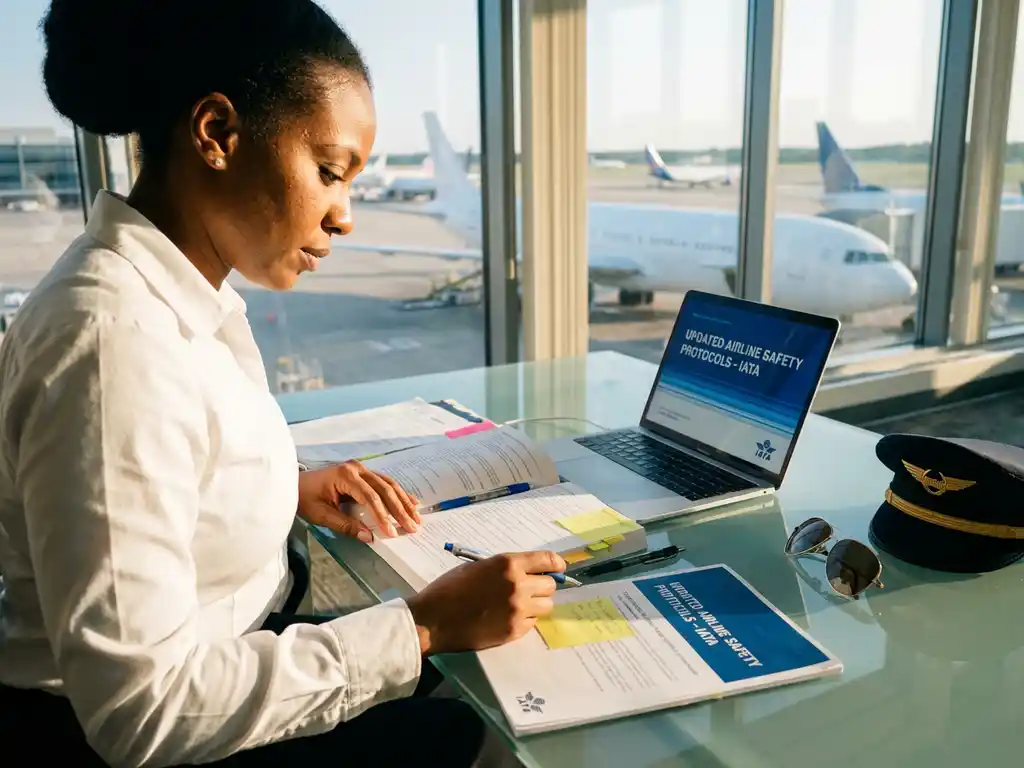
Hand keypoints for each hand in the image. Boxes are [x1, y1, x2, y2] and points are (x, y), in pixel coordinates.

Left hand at [296, 462, 419, 541]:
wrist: (293, 483)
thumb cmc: (304, 498)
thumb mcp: (321, 515)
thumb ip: (346, 525)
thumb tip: (369, 537)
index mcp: (345, 476)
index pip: (371, 498)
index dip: (383, 516)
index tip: (392, 532)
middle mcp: (356, 468)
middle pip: (385, 489)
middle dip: (400, 509)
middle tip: (412, 526)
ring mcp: (360, 468)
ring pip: (388, 484)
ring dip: (403, 501)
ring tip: (416, 517)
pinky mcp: (362, 472)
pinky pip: (384, 482)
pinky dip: (398, 493)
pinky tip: (411, 501)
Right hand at [406, 550, 564, 654]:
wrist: (433, 619)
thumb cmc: (449, 588)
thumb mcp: (478, 567)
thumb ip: (505, 568)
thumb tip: (528, 572)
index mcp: (508, 564)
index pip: (547, 560)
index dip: (556, 564)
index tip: (558, 568)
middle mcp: (518, 585)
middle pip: (550, 585)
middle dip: (542, 586)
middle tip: (530, 589)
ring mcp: (518, 610)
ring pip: (546, 606)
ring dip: (536, 604)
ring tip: (518, 605)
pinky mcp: (514, 631)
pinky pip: (533, 623)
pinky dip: (525, 620)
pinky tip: (508, 618)